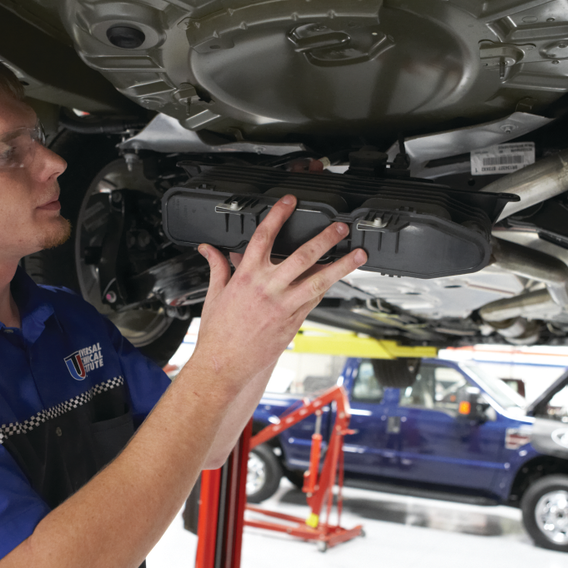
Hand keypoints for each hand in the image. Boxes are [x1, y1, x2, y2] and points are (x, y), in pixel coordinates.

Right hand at [192, 195, 365, 390]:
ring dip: (341, 266)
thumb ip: (218, 268)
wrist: (224, 365)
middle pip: (302, 256)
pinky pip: (314, 300)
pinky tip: (336, 280)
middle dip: (325, 238)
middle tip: (339, 226)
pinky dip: (325, 288)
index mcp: (246, 276)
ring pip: (318, 280)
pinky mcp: (293, 322)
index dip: (279, 215)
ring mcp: (284, 306)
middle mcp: (268, 288)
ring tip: (358, 254)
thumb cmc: (218, 333)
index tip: (290, 202)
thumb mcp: (214, 295)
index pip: (264, 236)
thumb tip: (209, 250)